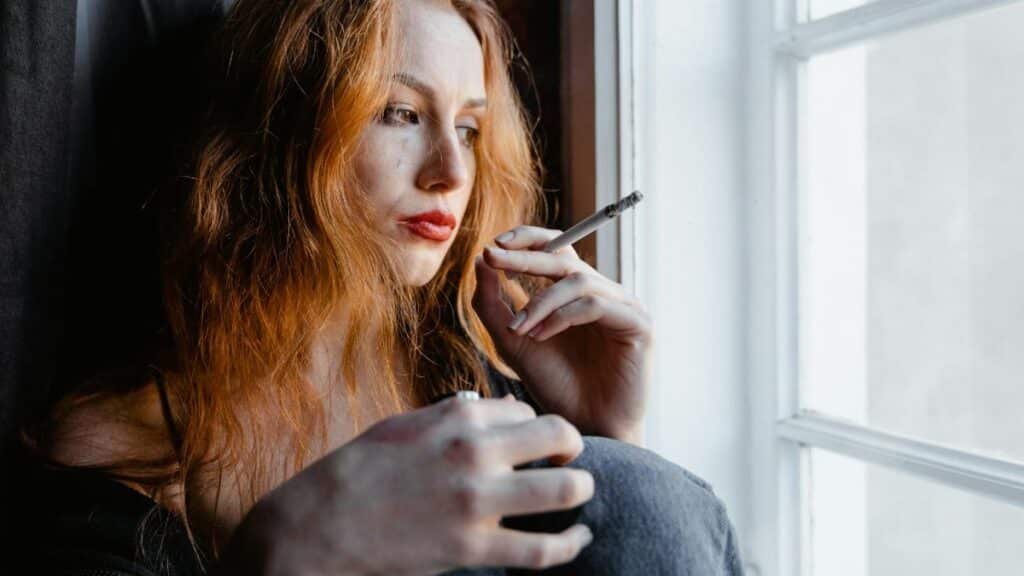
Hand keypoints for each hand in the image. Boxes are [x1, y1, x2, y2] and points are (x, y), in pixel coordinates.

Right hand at [220, 396, 594, 575]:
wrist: (321, 525)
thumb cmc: (360, 470)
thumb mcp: (406, 425)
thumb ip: (454, 415)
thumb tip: (496, 409)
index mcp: (458, 417)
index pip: (527, 411)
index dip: (535, 426)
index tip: (533, 443)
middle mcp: (475, 452)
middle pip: (560, 436)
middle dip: (573, 447)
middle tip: (571, 459)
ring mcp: (477, 501)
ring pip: (566, 488)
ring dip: (582, 489)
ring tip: (580, 493)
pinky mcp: (473, 548)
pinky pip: (543, 549)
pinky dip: (571, 545)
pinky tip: (579, 539)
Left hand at [472, 225, 652, 442]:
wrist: (586, 429)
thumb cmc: (555, 386)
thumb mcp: (513, 341)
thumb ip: (493, 304)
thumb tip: (482, 261)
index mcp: (576, 293)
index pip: (555, 249)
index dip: (526, 240)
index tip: (492, 247)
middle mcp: (602, 293)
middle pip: (564, 257)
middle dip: (523, 256)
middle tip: (492, 257)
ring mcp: (623, 306)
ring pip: (577, 280)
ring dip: (540, 301)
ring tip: (518, 328)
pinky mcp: (638, 324)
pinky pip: (595, 304)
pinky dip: (562, 316)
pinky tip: (541, 336)